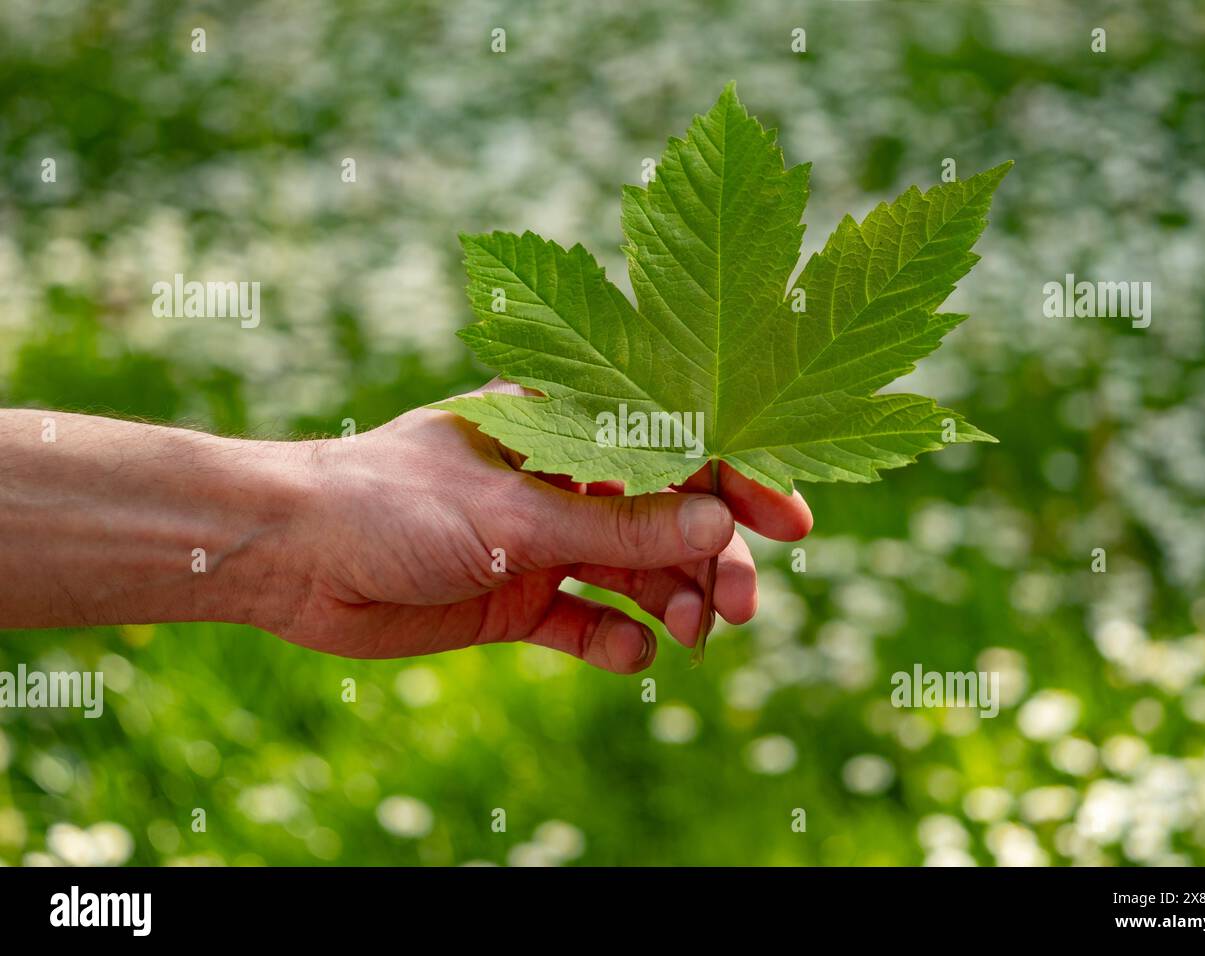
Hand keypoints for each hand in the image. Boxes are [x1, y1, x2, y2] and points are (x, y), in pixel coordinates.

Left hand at [278, 390, 812, 671]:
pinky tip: (630, 656)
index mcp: (563, 427)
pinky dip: (615, 641)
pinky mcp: (515, 600)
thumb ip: (619, 526)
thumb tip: (721, 521)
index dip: (737, 480)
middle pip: (666, 516)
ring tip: (694, 633)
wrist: (289, 559)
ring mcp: (541, 543)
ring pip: (635, 573)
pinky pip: (586, 623)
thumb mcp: (515, 514)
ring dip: (673, 600)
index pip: (673, 445)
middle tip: (742, 606)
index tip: (791, 524)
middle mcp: (561, 482)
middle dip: (712, 557)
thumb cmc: (392, 501)